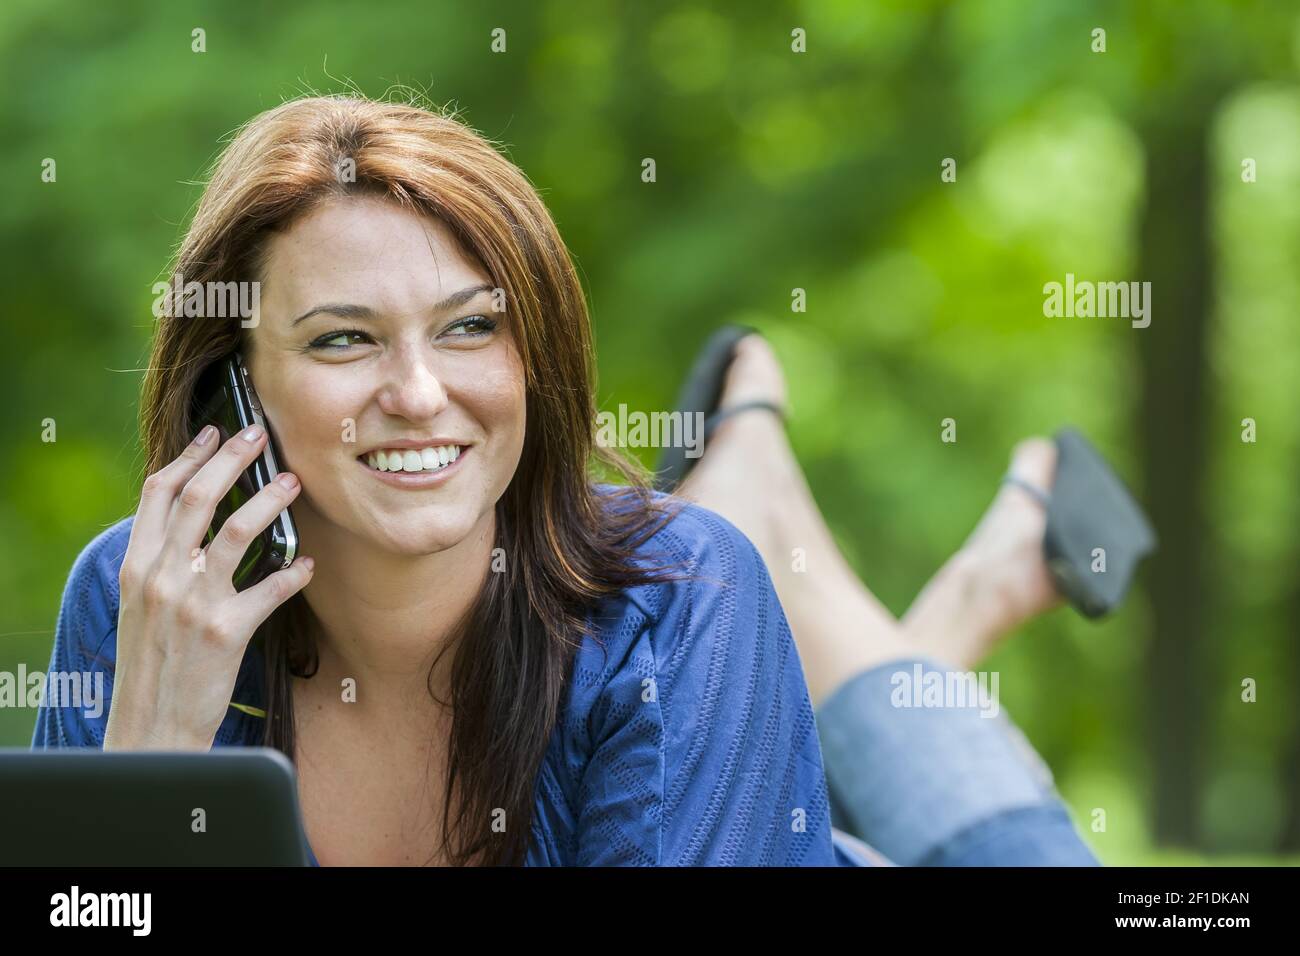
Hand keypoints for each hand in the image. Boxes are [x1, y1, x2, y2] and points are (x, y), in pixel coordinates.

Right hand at [103, 423, 313, 750]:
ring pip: (238, 532)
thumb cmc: (151, 665)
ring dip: (270, 500)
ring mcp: (192, 603)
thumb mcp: (138, 606)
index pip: (158, 494)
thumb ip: (160, 563)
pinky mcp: (225, 632)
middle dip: (232, 458)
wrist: (150, 728)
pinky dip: (292, 572)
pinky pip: (269, 590)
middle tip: (261, 435)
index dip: (189, 456)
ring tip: (292, 482)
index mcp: (136, 566)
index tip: (213, 432)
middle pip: (199, 498)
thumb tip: (193, 520)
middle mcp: (160, 577)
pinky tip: (307, 564)